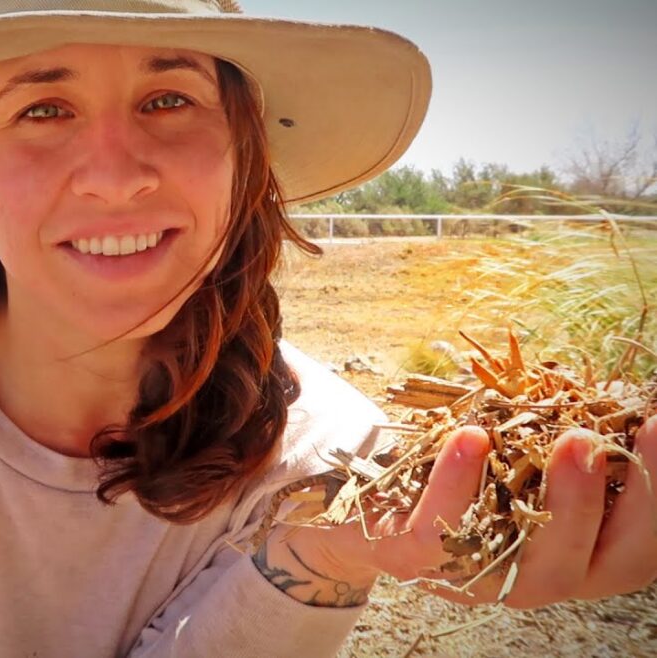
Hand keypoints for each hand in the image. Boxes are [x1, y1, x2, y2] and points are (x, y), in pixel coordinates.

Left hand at [260, 416, 656, 608]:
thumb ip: (572, 438)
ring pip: (538, 565)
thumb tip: (627, 392)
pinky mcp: (415, 563)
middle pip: (606, 563)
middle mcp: (539, 577)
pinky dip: (458, 483)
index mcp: (577, 552)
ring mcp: (479, 578)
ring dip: (566, 503)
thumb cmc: (459, 469)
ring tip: (573, 441)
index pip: (643, 544)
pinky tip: (472, 438)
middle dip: (630, 504)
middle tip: (620, 439)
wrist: (356, 501)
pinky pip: (441, 534)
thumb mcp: (520, 451)